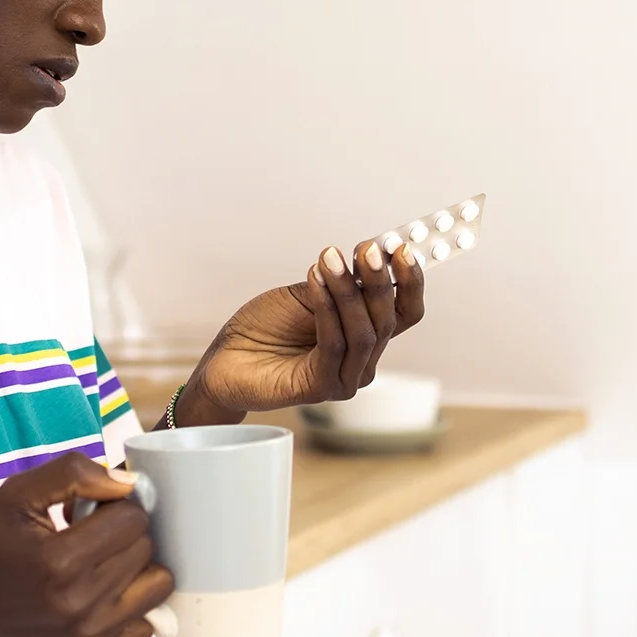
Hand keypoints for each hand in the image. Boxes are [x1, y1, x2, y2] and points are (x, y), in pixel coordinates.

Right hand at [0, 452, 172, 636]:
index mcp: (58, 561)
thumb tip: (128, 483)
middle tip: (90, 540)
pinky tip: (99, 600)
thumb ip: (73, 473)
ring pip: (155, 589)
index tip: (91, 515)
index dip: (115, 509)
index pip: (133, 520)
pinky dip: (129, 611)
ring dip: (134, 572)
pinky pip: (144, 630)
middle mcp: (76, 605)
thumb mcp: (18, 493)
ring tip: (100, 568)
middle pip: (145, 551)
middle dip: (123, 537)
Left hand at [190, 237, 427, 412]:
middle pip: (388, 320)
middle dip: (379, 280)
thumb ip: (342, 283)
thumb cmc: (265, 327)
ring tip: (330, 259)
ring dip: (348, 291)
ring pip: (363, 333)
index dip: (411, 281)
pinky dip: (326, 309)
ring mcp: (345, 378)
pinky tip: (315, 281)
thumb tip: (371, 254)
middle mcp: (362, 360)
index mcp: (366, 335)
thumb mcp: (309, 293)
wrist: (225, 358)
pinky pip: (334, 344)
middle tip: (367, 249)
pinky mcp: (322, 388)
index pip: (405, 312)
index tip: (402, 248)